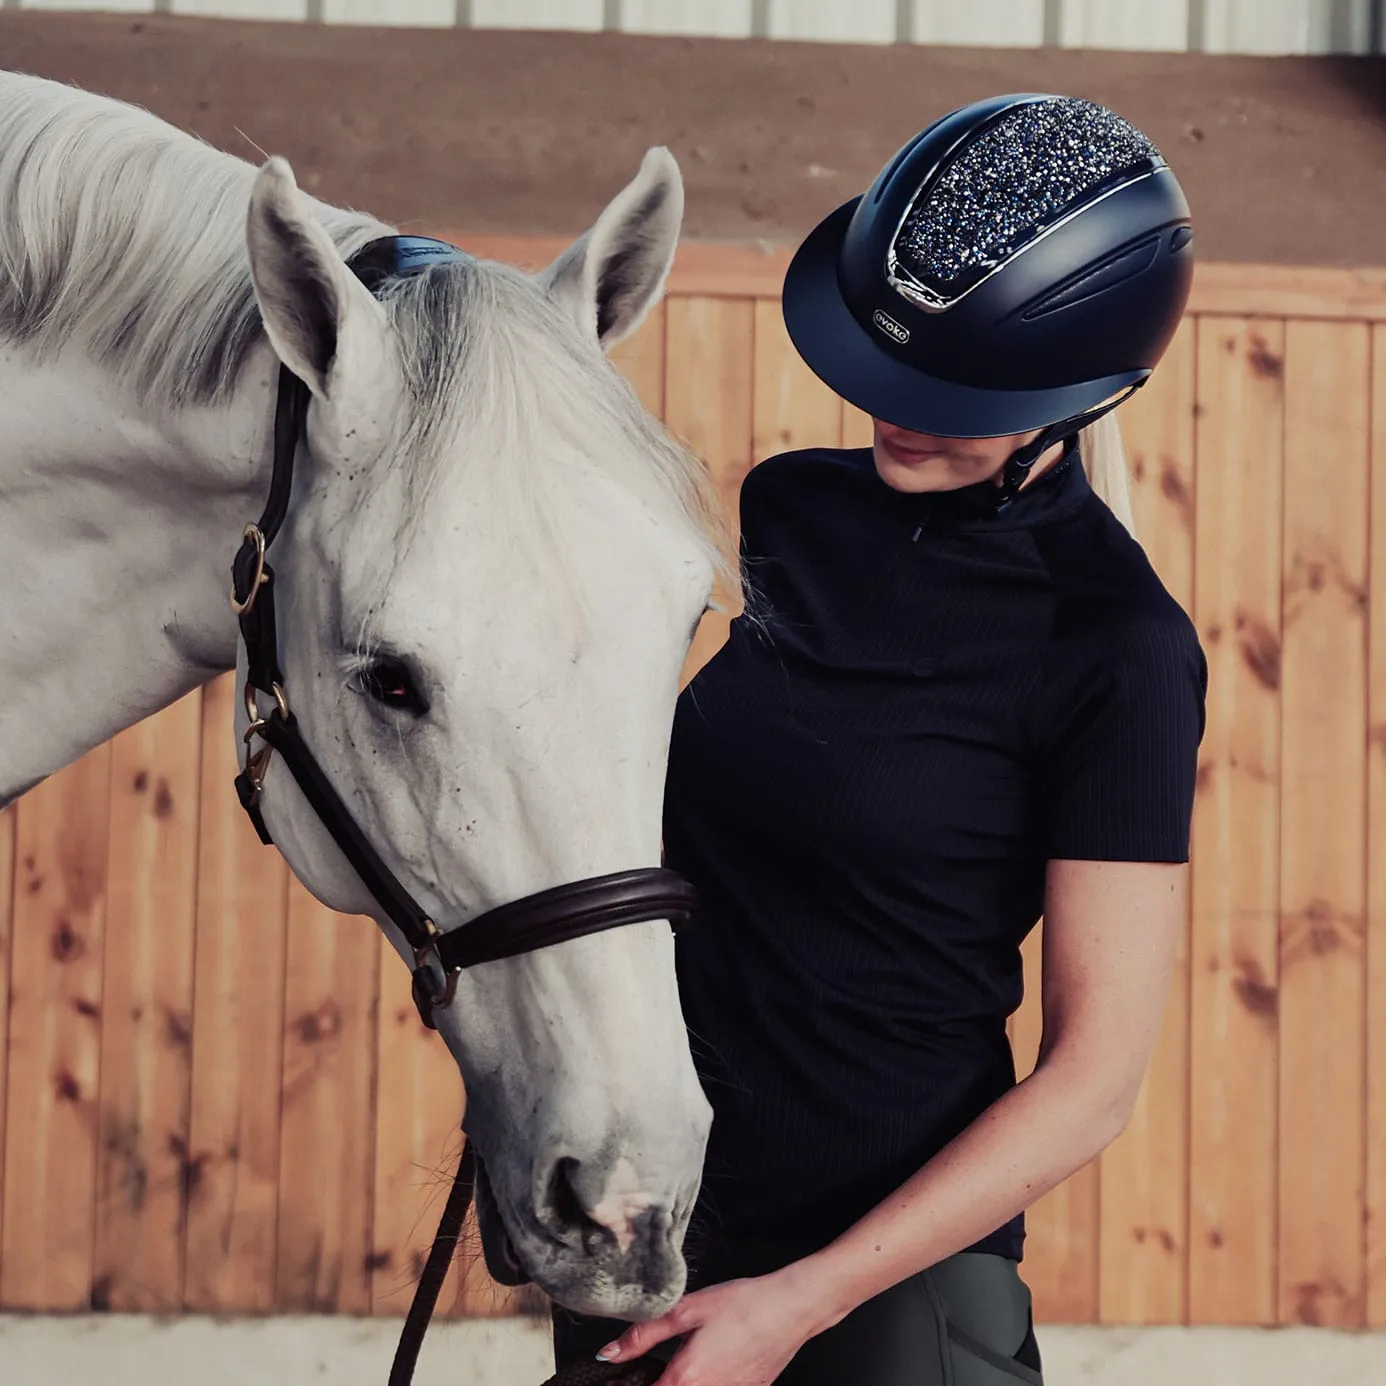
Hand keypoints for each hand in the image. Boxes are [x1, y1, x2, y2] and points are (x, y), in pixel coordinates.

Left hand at [594, 1262, 838, 1385]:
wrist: (791, 1307)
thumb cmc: (743, 1304)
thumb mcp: (687, 1309)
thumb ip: (644, 1334)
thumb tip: (608, 1353)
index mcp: (686, 1378)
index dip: (635, 1383)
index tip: (627, 1376)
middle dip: (663, 1379)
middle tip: (669, 1356)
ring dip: (688, 1380)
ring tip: (690, 1357)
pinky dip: (711, 1379)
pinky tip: (719, 1357)